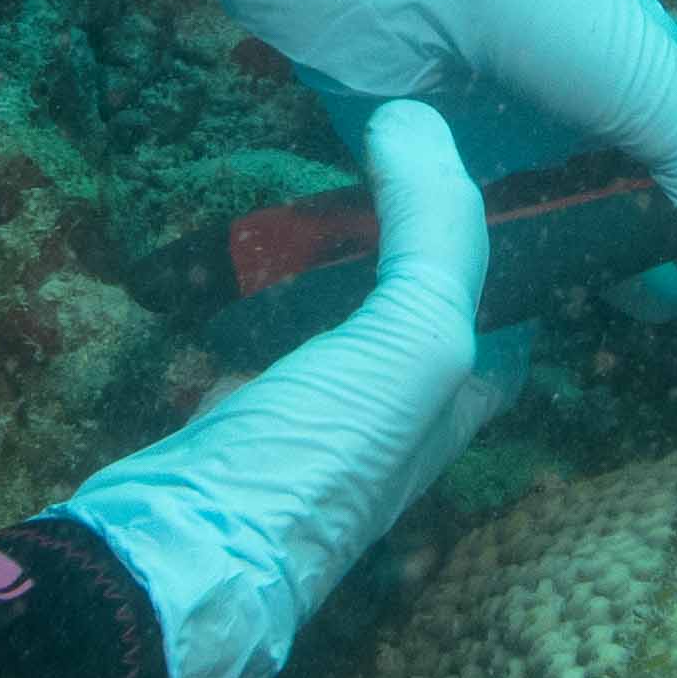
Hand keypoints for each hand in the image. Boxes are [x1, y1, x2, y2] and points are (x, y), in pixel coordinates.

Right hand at [44, 100, 495, 677]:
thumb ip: (434, 237)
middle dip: (400, 242)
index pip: (501, 311)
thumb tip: (415, 120)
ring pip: (330, 327)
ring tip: (308, 191)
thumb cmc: (319, 459)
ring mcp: (304, 428)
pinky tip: (228, 265)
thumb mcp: (413, 343)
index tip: (476, 161)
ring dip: (323, 266)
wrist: (175, 557)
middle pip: (412, 313)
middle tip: (380, 154)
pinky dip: (246, 304)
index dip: (499, 240)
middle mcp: (389, 422)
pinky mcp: (229, 428)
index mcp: (451, 406)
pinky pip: (252, 349)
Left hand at [112, 0, 676, 339]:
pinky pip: (427, 235)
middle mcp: (551, 107)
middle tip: (647, 331)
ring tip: (560, 340)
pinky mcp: (393, 158)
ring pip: (517, 232)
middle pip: (597, 212)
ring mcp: (472, 134)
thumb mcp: (661, 96)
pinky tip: (466, 333)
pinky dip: (450, 278)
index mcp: (625, 74)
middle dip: (623, 272)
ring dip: (539, 284)